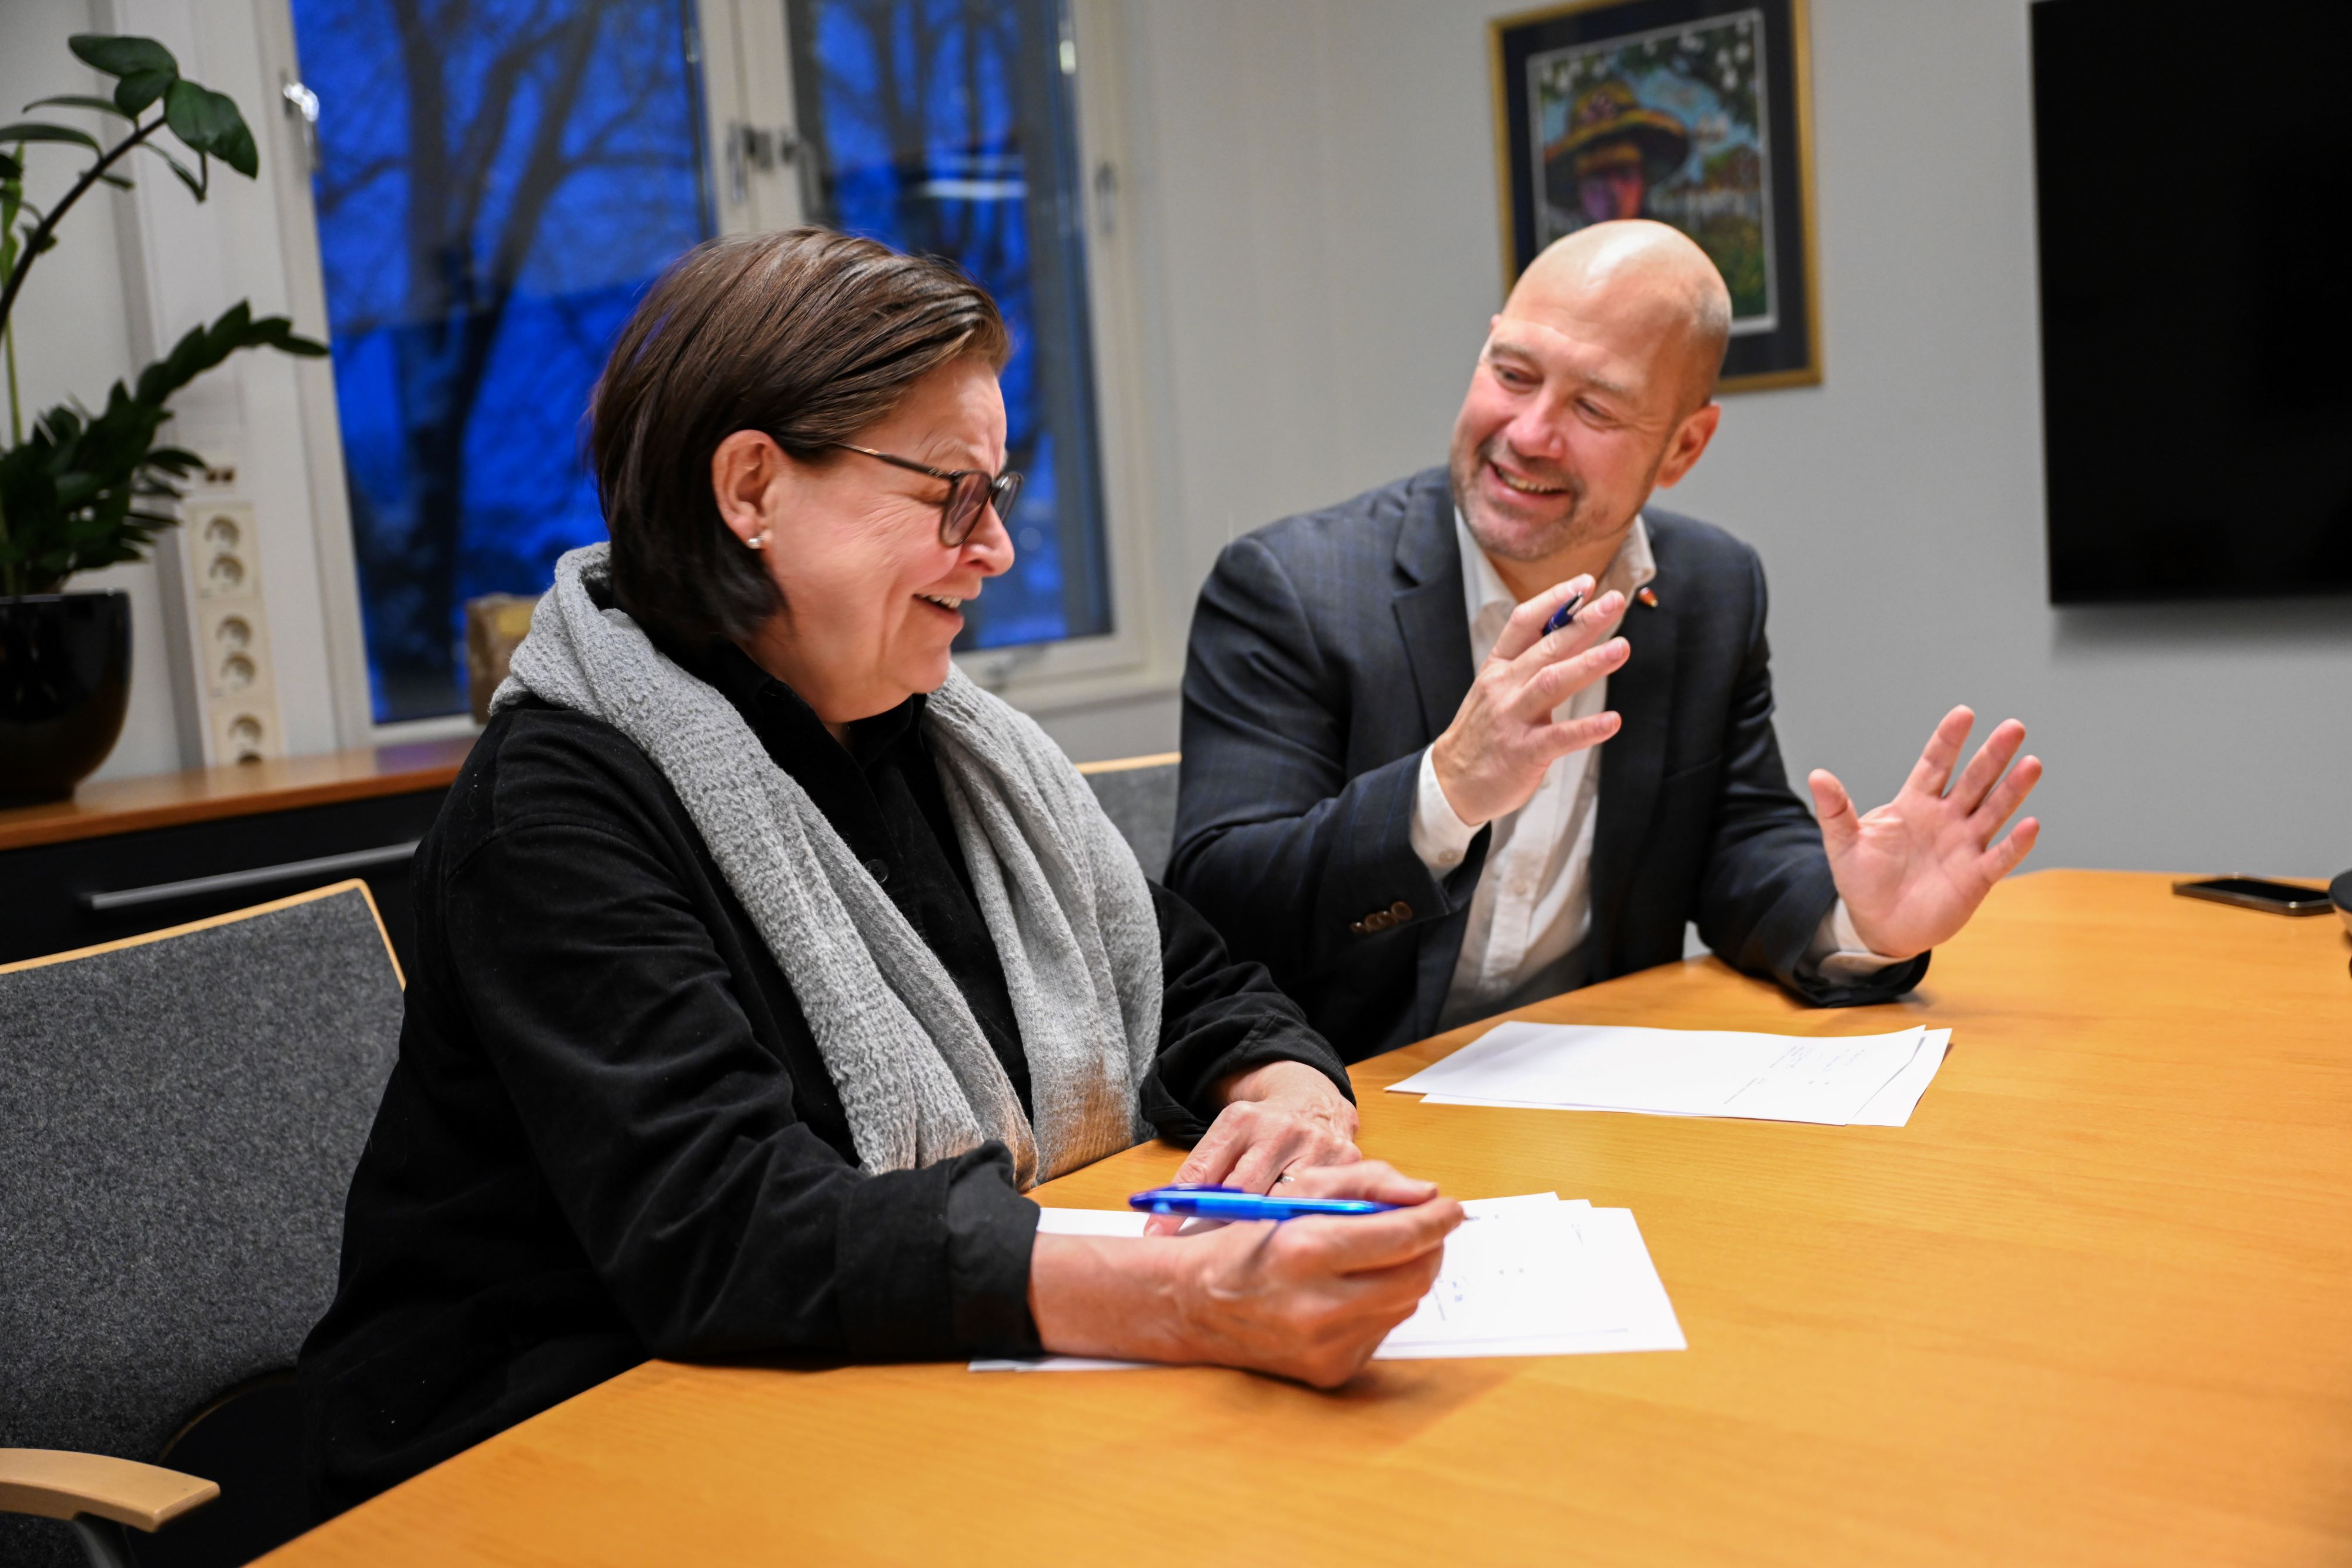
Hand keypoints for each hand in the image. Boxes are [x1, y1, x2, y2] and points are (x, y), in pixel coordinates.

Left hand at [1141, 1061, 1359, 1235]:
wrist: (1314, 1101)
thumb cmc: (1262, 1128)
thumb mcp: (1225, 1137)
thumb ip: (1198, 1175)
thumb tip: (1163, 1227)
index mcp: (1243, 1121)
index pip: (1205, 1173)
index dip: (1179, 1210)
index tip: (1156, 1235)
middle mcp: (1282, 1130)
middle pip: (1249, 1195)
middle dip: (1229, 1225)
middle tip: (1215, 1252)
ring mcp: (1319, 1146)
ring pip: (1286, 1206)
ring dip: (1268, 1229)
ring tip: (1255, 1248)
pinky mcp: (1349, 1163)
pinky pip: (1320, 1207)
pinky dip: (1303, 1223)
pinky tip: (1296, 1233)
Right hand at [1169, 1162, 1458, 1387]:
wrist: (1196, 1303)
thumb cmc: (1248, 1239)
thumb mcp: (1297, 1191)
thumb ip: (1365, 1182)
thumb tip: (1426, 1196)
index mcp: (1304, 1251)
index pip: (1400, 1237)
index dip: (1436, 1221)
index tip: (1451, 1209)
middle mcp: (1317, 1306)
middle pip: (1415, 1277)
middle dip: (1430, 1247)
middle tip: (1425, 1230)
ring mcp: (1326, 1346)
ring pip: (1404, 1304)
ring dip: (1404, 1274)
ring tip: (1377, 1257)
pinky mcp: (1331, 1371)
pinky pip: (1382, 1331)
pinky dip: (1380, 1305)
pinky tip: (1351, 1291)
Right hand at [1429, 576, 1629, 826]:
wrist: (1452, 782)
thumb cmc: (1485, 732)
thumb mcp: (1497, 687)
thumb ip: (1528, 662)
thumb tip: (1568, 629)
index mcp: (1498, 667)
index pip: (1524, 622)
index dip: (1555, 599)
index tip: (1584, 583)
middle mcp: (1504, 687)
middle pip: (1546, 646)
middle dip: (1582, 622)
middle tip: (1614, 602)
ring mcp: (1512, 719)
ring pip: (1552, 682)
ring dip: (1588, 664)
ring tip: (1621, 649)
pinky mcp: (1523, 753)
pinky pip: (1558, 737)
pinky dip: (1586, 729)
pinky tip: (1612, 721)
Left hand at [1808, 706, 2043, 959]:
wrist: (1878, 925)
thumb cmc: (1862, 880)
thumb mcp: (1843, 843)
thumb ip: (1835, 810)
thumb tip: (1817, 775)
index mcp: (1914, 804)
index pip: (1935, 764)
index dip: (1949, 740)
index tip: (1964, 713)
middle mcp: (1946, 819)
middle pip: (1974, 780)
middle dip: (1993, 755)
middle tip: (2013, 727)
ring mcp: (1964, 846)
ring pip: (1994, 811)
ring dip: (2013, 789)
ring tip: (2031, 763)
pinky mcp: (1975, 877)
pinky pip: (2000, 857)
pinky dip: (2016, 843)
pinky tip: (2030, 824)